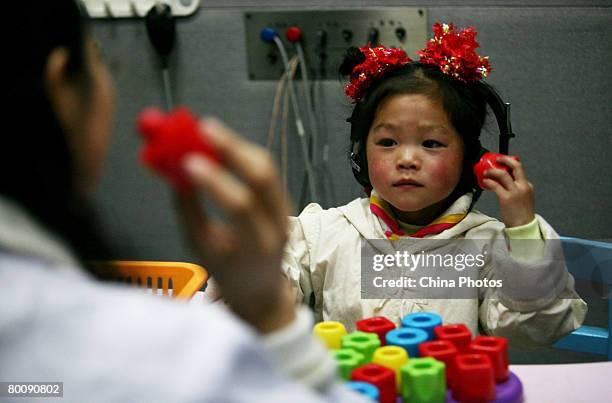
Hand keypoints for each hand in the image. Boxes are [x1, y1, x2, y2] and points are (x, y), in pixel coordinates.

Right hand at [175, 118, 293, 332]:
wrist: (261, 289)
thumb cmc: (226, 271)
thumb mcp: (201, 249)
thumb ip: (189, 211)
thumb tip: (174, 170)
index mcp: (256, 248)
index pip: (240, 208)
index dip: (215, 182)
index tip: (188, 161)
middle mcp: (278, 226)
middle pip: (262, 179)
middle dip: (232, 149)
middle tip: (203, 128)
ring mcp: (286, 211)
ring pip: (267, 168)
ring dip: (237, 145)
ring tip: (208, 130)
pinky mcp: (284, 199)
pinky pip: (266, 169)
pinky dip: (243, 152)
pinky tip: (223, 143)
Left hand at [481, 155, 534, 227]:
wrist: (523, 226)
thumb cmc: (521, 213)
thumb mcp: (523, 197)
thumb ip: (515, 188)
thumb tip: (502, 183)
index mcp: (527, 185)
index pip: (519, 169)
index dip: (509, 163)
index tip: (502, 162)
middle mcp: (522, 186)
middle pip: (516, 166)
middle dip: (505, 159)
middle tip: (497, 159)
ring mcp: (515, 192)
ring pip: (503, 174)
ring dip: (492, 171)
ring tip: (486, 172)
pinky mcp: (506, 198)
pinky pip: (495, 185)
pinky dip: (488, 182)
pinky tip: (485, 182)